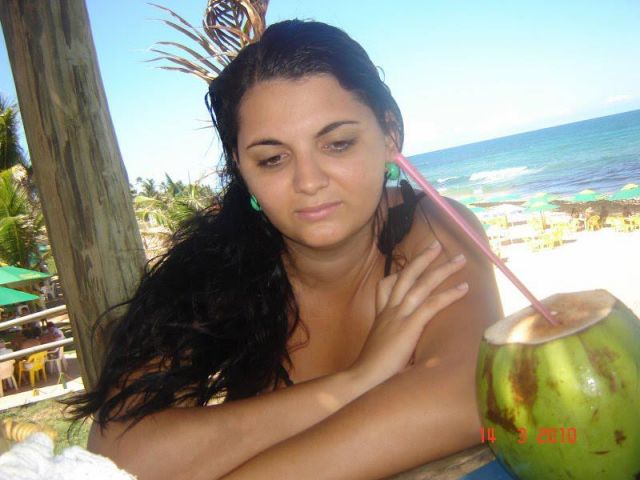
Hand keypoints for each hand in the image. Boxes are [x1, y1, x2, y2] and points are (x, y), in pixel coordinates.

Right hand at [349, 241, 467, 387]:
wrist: (362, 380)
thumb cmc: (372, 373)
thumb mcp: (382, 352)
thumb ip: (394, 345)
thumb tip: (409, 351)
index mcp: (381, 317)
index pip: (386, 286)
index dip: (400, 273)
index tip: (412, 265)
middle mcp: (389, 311)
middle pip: (405, 276)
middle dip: (422, 259)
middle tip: (436, 244)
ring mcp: (398, 317)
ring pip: (421, 285)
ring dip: (441, 269)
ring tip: (458, 258)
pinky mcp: (409, 327)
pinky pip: (431, 305)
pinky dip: (448, 294)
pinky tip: (464, 287)